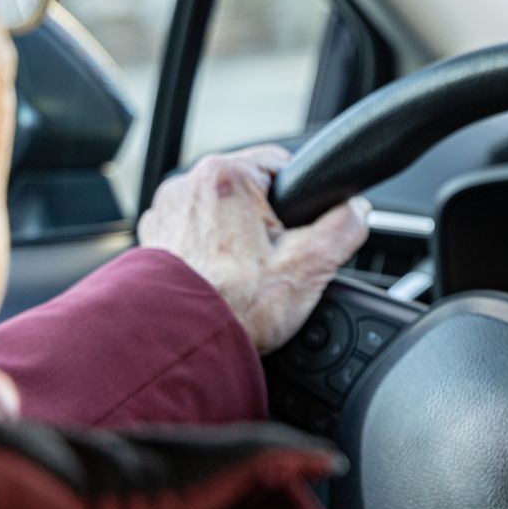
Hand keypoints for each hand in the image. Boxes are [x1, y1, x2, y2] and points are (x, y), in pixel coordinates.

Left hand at [138, 145, 370, 353]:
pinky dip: (208, 252)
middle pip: (249, 189)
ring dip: (236, 235)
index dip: (300, 196)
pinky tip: (220, 281)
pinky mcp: (150, 241)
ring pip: (220, 212)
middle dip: (267, 220)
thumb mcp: (311, 266)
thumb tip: (357, 211)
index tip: (299, 229)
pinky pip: (193, 234)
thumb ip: (345, 227)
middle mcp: (187, 185)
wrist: (180, 348)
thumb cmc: (234, 307)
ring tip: (246, 276)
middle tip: (275, 261)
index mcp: (227, 176)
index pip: (280, 161)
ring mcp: (165, 213)